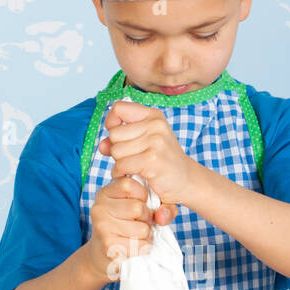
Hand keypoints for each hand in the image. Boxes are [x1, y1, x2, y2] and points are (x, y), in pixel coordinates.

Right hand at [84, 175, 161, 282]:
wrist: (103, 254)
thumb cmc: (125, 227)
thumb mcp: (134, 207)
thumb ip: (153, 201)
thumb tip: (162, 214)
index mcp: (105, 193)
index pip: (128, 184)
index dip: (142, 195)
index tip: (140, 203)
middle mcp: (99, 207)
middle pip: (137, 207)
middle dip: (146, 218)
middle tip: (139, 223)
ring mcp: (102, 226)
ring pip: (141, 228)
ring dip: (146, 234)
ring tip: (136, 235)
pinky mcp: (108, 244)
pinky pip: (139, 245)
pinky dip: (143, 247)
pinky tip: (134, 246)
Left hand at [98, 100, 199, 215]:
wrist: (186, 181)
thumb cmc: (163, 162)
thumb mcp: (143, 144)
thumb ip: (120, 140)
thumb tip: (102, 145)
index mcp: (153, 116)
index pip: (118, 108)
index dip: (111, 123)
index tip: (117, 135)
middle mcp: (155, 125)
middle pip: (114, 134)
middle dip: (118, 149)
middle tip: (133, 158)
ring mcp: (155, 141)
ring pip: (116, 151)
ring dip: (120, 164)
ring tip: (135, 167)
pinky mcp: (152, 160)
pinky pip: (121, 165)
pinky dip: (122, 174)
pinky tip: (135, 175)